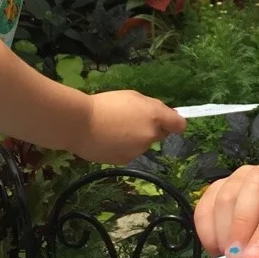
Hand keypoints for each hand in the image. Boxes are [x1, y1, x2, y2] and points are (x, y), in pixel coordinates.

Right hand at [72, 90, 186, 164]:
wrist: (79, 124)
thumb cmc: (106, 104)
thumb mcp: (133, 97)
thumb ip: (152, 107)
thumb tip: (165, 116)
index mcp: (155, 116)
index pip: (179, 125)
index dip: (175, 123)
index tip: (170, 122)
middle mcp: (151, 135)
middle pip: (159, 134)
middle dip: (151, 129)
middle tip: (131, 120)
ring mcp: (138, 150)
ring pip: (143, 144)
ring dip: (135, 138)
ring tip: (114, 129)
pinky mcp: (125, 160)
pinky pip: (130, 152)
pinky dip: (123, 147)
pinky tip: (108, 140)